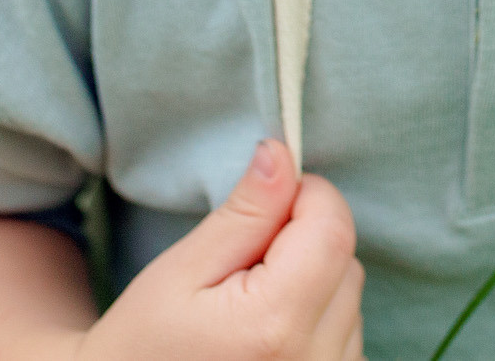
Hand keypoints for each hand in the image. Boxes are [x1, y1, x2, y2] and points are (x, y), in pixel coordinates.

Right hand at [84, 140, 363, 360]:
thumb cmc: (145, 341)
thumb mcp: (182, 270)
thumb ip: (244, 213)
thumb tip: (282, 155)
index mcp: (275, 324)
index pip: (332, 229)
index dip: (307, 195)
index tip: (269, 200)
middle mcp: (314, 360)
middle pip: (345, 261)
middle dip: (306, 241)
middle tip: (245, 263)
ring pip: (350, 296)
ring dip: (314, 281)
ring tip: (251, 304)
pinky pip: (346, 330)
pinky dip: (319, 317)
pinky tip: (271, 331)